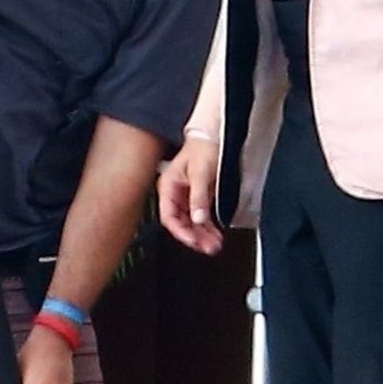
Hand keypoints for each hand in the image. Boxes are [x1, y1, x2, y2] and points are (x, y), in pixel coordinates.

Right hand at [157, 136, 223, 254]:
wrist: (213, 136)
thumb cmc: (202, 148)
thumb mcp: (200, 172)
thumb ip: (199, 197)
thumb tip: (198, 218)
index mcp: (168, 187)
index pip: (169, 217)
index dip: (180, 232)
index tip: (193, 241)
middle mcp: (175, 194)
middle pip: (181, 223)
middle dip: (194, 237)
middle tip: (208, 247)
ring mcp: (186, 196)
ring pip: (191, 222)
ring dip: (202, 235)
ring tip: (214, 245)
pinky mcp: (198, 197)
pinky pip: (200, 217)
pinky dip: (207, 227)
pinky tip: (214, 234)